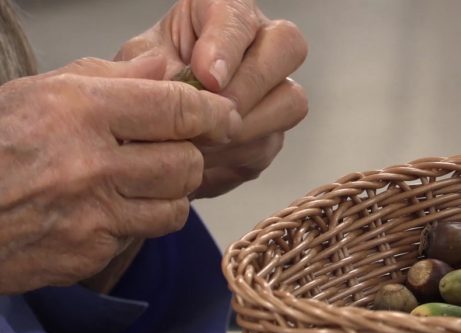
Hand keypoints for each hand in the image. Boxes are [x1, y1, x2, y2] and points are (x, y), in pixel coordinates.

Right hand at [0, 56, 240, 293]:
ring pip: (175, 206)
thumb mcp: (39, 91)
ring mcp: (92, 216)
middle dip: (187, 155)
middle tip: (169, 150)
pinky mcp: (88, 254)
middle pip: (187, 163)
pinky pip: (139, 236)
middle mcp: (91, 165)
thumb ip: (109, 78)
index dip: (213, 112)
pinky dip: (134, 221)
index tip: (224, 115)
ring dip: (167, 193)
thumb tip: (163, 67)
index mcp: (79, 111)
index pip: (178, 110)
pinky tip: (106, 208)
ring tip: (139, 181)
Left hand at [116, 0, 307, 197]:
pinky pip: (268, 144)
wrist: (145, 127)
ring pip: (290, 102)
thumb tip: (186, 89)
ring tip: (202, 140)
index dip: (226, 46)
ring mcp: (273, 90)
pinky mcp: (270, 133)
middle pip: (288, 47)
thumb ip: (156, 71)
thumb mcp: (137, 67)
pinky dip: (234, 155)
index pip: (239, 16)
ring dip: (245, 126)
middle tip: (212, 112)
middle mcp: (260, 44)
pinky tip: (204, 158)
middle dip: (248, 85)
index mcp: (222, 13)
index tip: (207, 76)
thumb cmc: (146, 81)